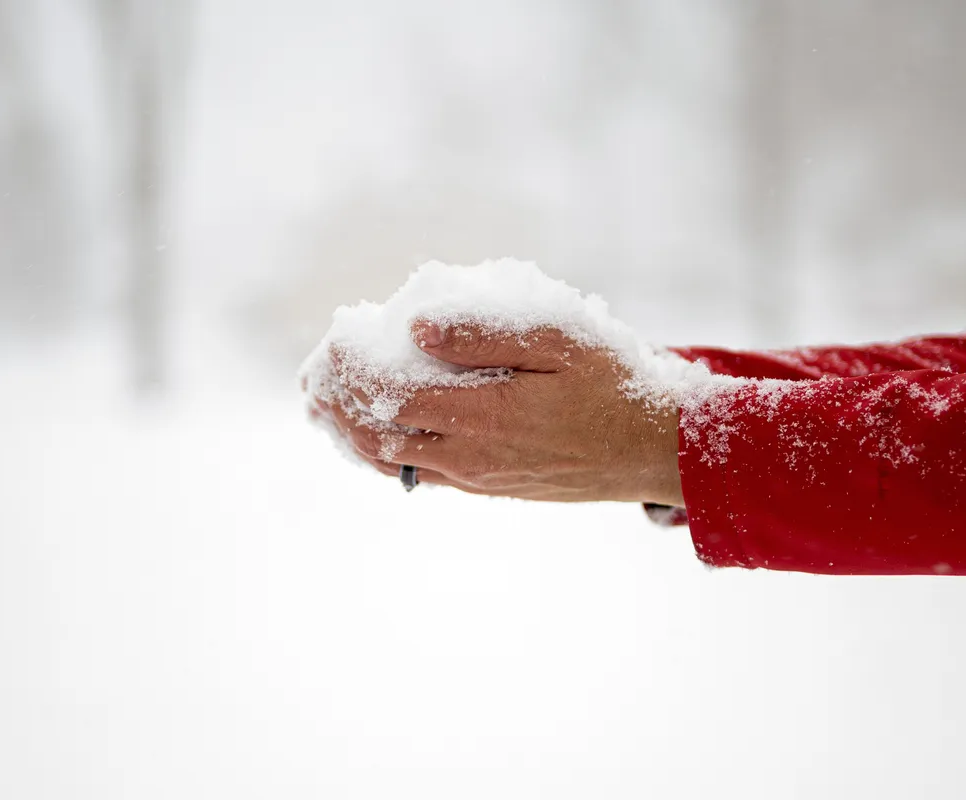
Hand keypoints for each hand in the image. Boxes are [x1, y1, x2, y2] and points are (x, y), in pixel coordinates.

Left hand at [312, 320, 683, 504]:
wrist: (654, 450)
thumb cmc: (613, 382)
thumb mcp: (559, 339)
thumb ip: (485, 332)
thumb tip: (415, 323)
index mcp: (481, 414)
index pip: (389, 391)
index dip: (352, 365)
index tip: (333, 336)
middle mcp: (468, 454)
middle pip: (377, 432)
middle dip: (336, 402)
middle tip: (311, 373)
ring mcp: (476, 476)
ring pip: (392, 460)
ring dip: (350, 432)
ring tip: (322, 405)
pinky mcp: (488, 486)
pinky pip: (419, 474)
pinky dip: (382, 453)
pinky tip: (372, 436)